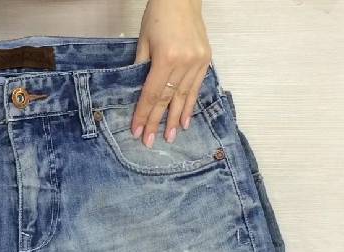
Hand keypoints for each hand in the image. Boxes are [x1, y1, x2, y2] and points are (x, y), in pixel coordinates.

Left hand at [131, 0, 211, 146]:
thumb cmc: (158, 16)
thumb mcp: (144, 41)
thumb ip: (141, 67)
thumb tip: (140, 93)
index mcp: (166, 58)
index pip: (152, 94)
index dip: (144, 114)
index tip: (138, 131)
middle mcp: (184, 63)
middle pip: (168, 99)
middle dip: (158, 122)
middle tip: (150, 142)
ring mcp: (197, 62)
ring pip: (184, 97)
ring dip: (176, 119)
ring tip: (171, 137)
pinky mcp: (206, 60)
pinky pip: (196, 88)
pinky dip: (190, 105)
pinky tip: (186, 120)